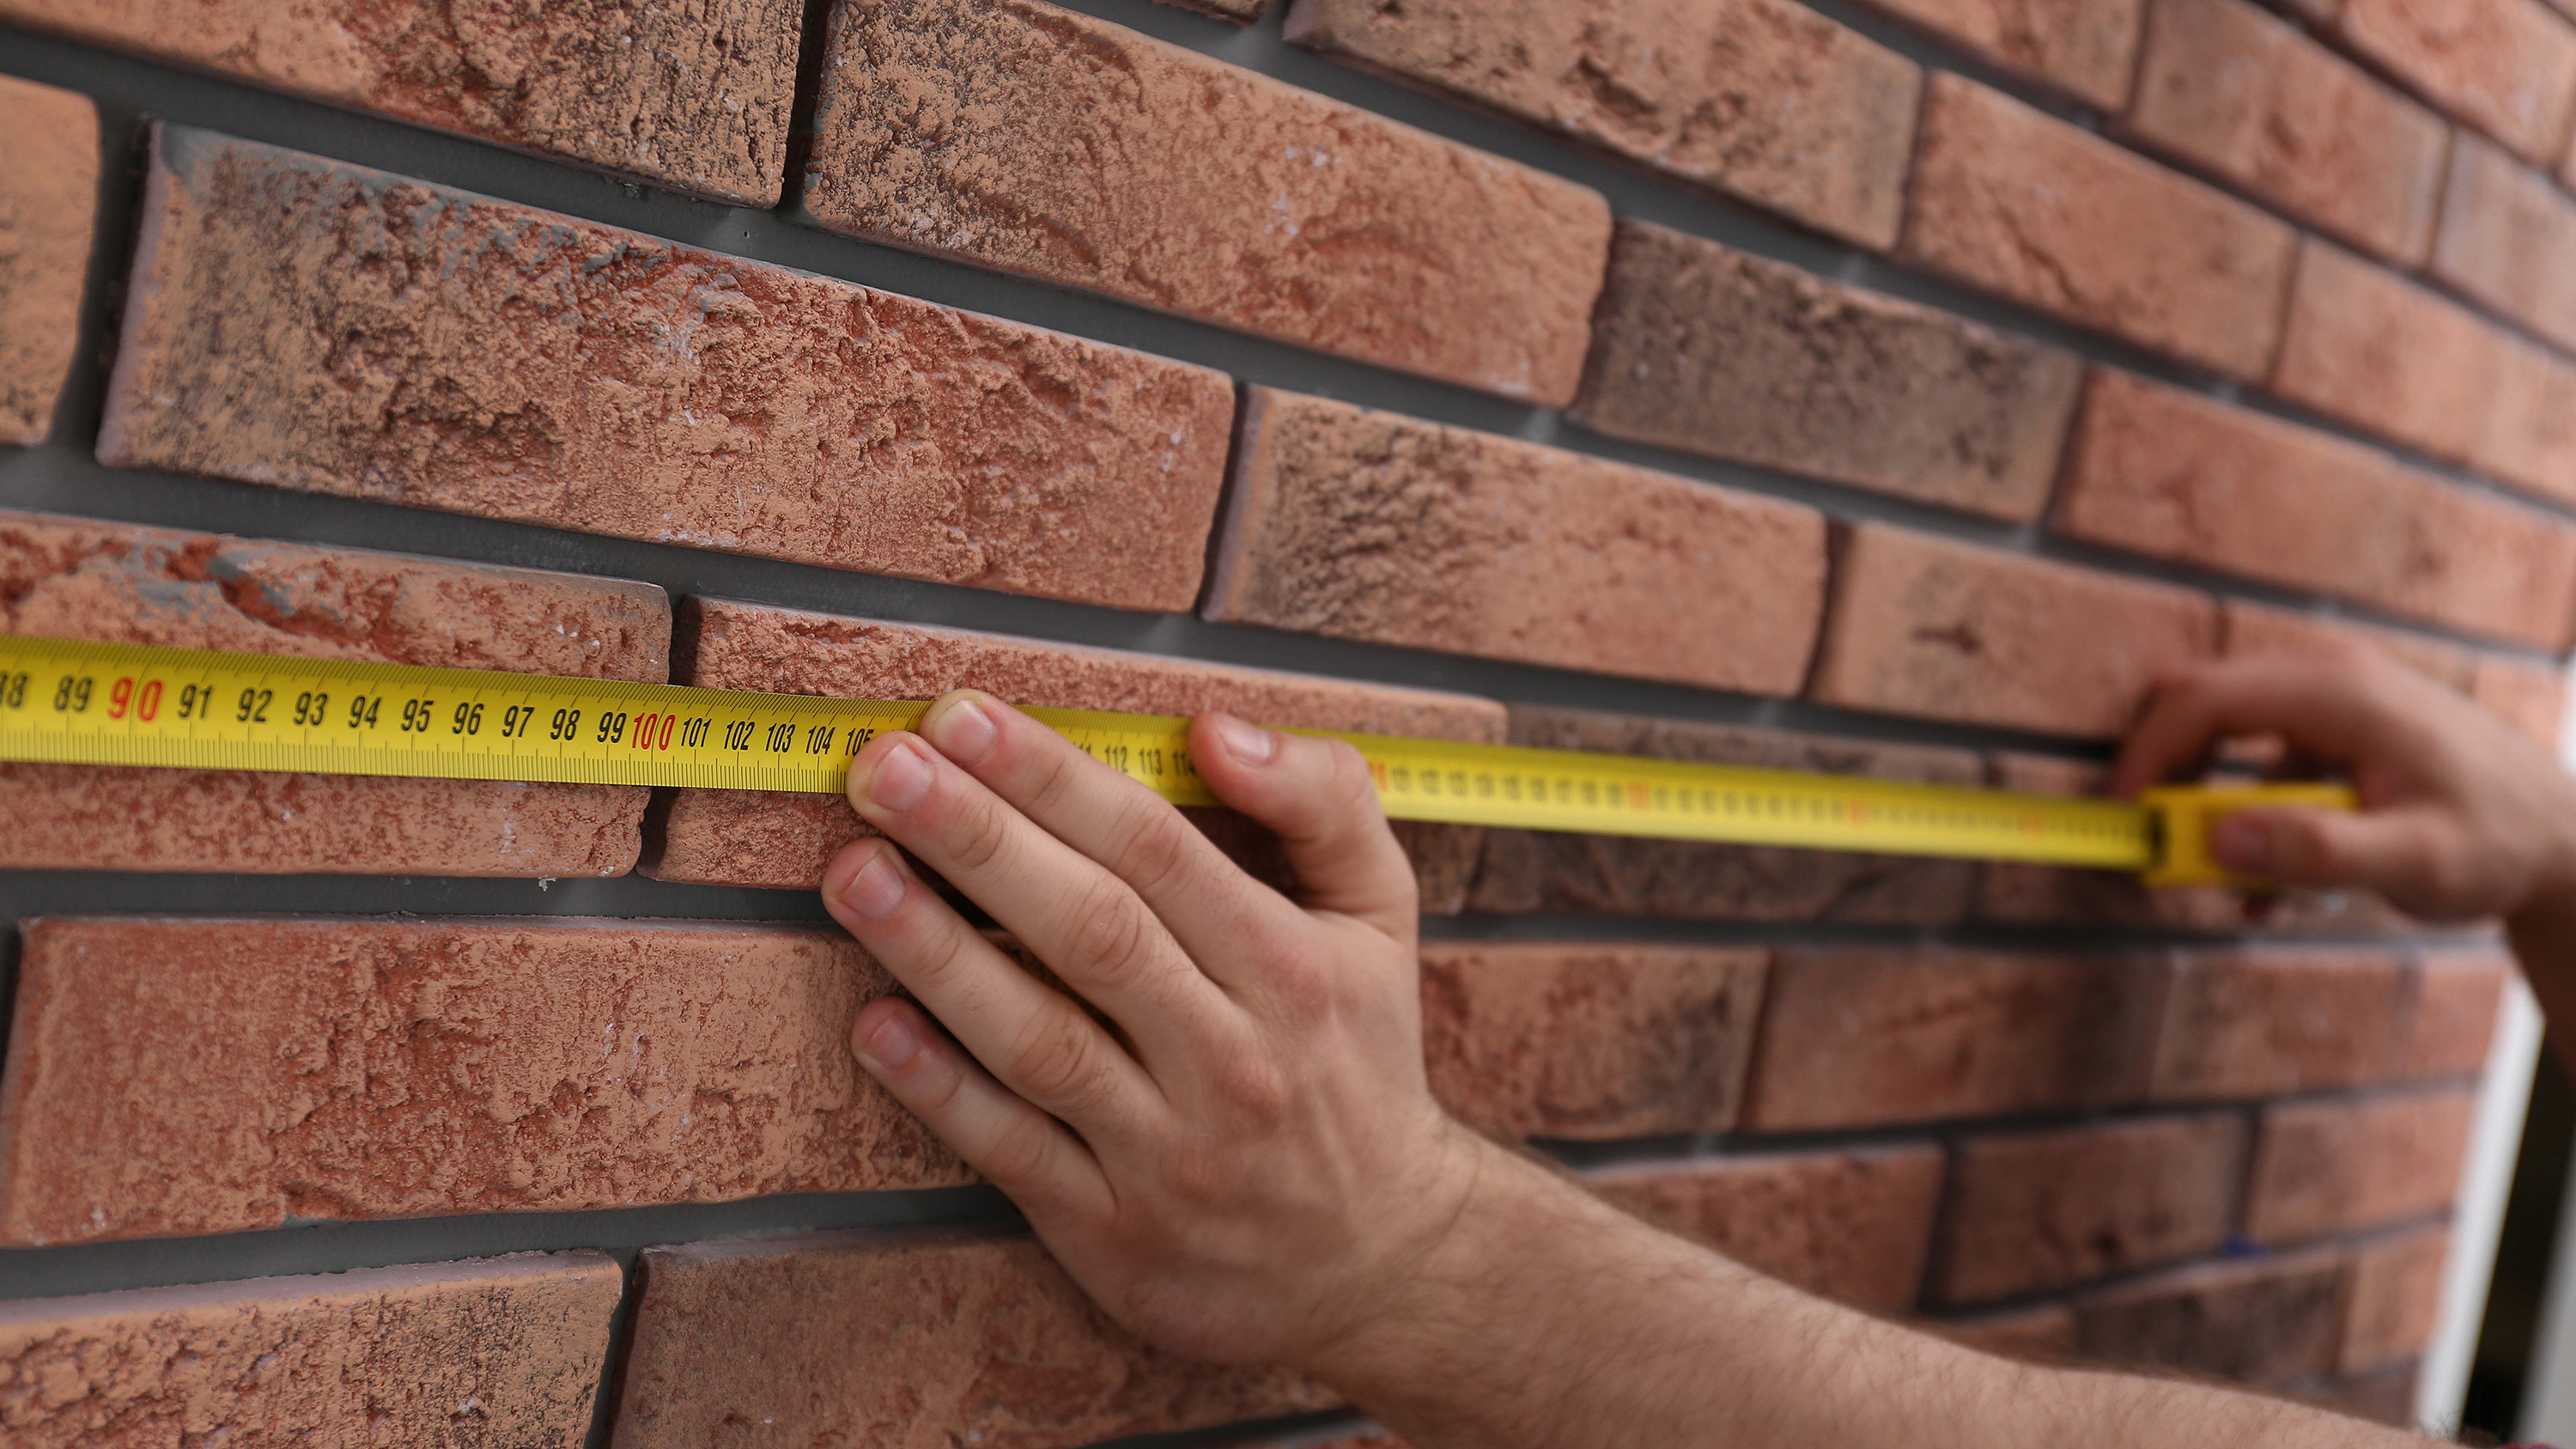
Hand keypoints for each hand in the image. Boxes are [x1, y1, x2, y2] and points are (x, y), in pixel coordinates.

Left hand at [818, 691, 1492, 1370]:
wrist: (1386, 1260)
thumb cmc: (1357, 1059)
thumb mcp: (1380, 918)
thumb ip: (1323, 801)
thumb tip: (1215, 728)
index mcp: (1290, 967)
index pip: (1158, 851)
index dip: (1055, 779)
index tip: (965, 717)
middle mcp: (1231, 1057)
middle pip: (1092, 933)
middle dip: (980, 841)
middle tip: (884, 768)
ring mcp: (1169, 1152)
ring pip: (1041, 1041)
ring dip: (938, 954)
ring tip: (855, 873)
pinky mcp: (1114, 1233)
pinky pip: (1014, 1152)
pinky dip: (940, 1090)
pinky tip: (873, 1023)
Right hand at [2113, 646, 2575, 922]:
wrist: (2565, 837)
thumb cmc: (2500, 843)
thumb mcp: (2413, 861)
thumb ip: (2314, 851)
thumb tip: (2216, 839)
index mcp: (2339, 693)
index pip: (2204, 700)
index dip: (2147, 753)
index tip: (2122, 813)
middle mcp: (2330, 679)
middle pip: (2204, 703)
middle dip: (2168, 774)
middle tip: (2160, 843)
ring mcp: (2336, 699)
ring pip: (2229, 731)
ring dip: (2211, 801)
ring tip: (2228, 876)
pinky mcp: (2342, 728)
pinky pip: (2266, 758)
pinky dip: (2249, 810)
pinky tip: (2271, 879)